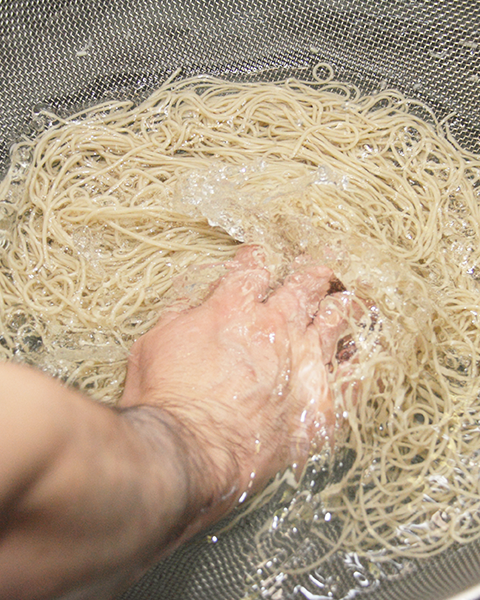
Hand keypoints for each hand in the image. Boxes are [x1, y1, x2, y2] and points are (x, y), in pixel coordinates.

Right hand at [120, 246, 345, 529]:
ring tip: (353, 298)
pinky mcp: (321, 403)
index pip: (253, 269)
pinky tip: (366, 352)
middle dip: (313, 273)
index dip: (257, 259)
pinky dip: (362, 360)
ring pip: (335, 320)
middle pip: (303, 286)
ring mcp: (304, 363)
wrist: (190, 452)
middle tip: (324, 267)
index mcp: (234, 309)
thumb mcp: (154, 344)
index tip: (260, 257)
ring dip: (344, 305)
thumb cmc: (167, 400)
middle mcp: (275, 327)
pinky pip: (354, 375)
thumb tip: (192, 299)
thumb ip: (180, 315)